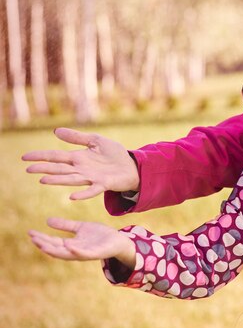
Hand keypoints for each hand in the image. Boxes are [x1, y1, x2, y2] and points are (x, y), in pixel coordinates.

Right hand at [22, 128, 139, 199]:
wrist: (133, 166)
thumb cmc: (114, 154)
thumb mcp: (96, 141)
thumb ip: (77, 137)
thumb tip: (56, 131)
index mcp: (78, 158)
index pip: (55, 156)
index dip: (41, 156)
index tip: (25, 157)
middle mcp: (82, 169)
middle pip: (60, 169)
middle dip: (45, 168)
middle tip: (29, 169)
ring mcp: (92, 178)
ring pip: (71, 179)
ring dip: (58, 180)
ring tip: (43, 180)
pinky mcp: (104, 184)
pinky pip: (92, 190)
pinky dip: (83, 194)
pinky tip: (72, 197)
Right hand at [28, 217, 136, 267]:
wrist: (118, 240)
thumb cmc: (100, 235)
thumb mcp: (80, 227)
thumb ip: (65, 226)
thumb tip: (47, 221)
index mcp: (71, 244)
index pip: (53, 242)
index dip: (41, 238)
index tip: (30, 232)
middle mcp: (75, 250)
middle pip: (56, 249)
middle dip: (44, 244)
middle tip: (33, 238)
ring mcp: (85, 253)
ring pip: (66, 254)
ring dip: (54, 250)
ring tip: (43, 244)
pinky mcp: (95, 253)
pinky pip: (84, 254)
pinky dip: (76, 250)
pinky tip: (69, 245)